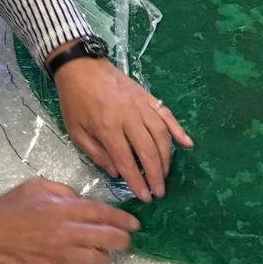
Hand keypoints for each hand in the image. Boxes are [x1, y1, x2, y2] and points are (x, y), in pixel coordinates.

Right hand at [0, 178, 139, 263]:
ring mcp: (58, 258)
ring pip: (97, 262)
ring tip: (99, 254)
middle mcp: (66, 234)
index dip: (124, 219)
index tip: (134, 223)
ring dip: (103, 258)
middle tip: (123, 240)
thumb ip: (63, 191)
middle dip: (122, 240)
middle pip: (108, 239)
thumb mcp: (37, 186)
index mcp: (64, 210)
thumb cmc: (8, 208)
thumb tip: (81, 200)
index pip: (104, 214)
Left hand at [53, 57, 192, 201]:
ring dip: (166, 157)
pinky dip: (179, 130)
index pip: (127, 160)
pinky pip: (167, 114)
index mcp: (107, 127)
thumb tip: (116, 172)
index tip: (145, 197)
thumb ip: (96, 153)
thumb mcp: (75, 131)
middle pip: (148, 150)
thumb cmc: (74, 100)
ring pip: (161, 134)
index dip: (137, 181)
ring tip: (165, 174)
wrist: (81, 66)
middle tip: (160, 191)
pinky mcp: (148, 97)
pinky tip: (187, 144)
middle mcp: (129, 117)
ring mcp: (141, 105)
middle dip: (156, 174)